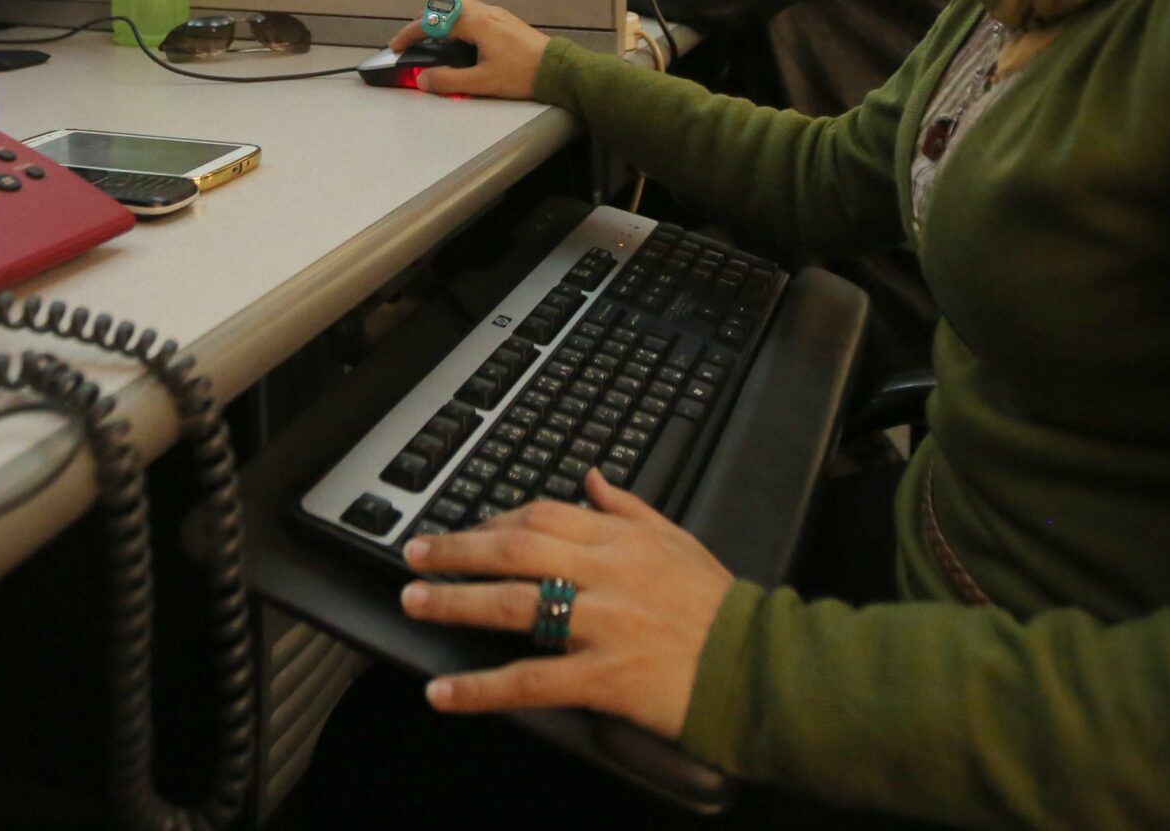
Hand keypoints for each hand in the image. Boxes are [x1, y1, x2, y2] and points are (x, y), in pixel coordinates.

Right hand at [386, 0, 547, 99]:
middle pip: (444, 8)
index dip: (410, 33)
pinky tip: (459, 38)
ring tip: (432, 39)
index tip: (397, 45)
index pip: (433, 21)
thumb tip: (423, 80)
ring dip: (440, 20)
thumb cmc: (523, 73)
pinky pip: (473, 13)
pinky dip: (456, 21)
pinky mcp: (505, 21)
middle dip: (423, 23)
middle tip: (411, 41)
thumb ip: (448, 80)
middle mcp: (485, 12)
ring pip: (459, 8)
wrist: (557, 69)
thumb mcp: (482, 82)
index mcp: (476, 22)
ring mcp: (497, 14)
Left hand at [401, 472, 735, 741]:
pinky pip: (529, 681)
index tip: (465, 531)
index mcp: (621, 538)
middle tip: (414, 555)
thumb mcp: (678, 539)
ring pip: (514, 605)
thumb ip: (629, 508)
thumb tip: (591, 478)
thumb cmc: (718, 606)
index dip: (494, 520)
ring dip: (454, 602)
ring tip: (413, 601)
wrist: (756, 666)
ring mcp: (600, 624)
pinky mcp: (601, 678)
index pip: (542, 514)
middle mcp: (604, 573)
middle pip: (515, 549)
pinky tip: (443, 691)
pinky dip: (480, 688)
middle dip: (458, 550)